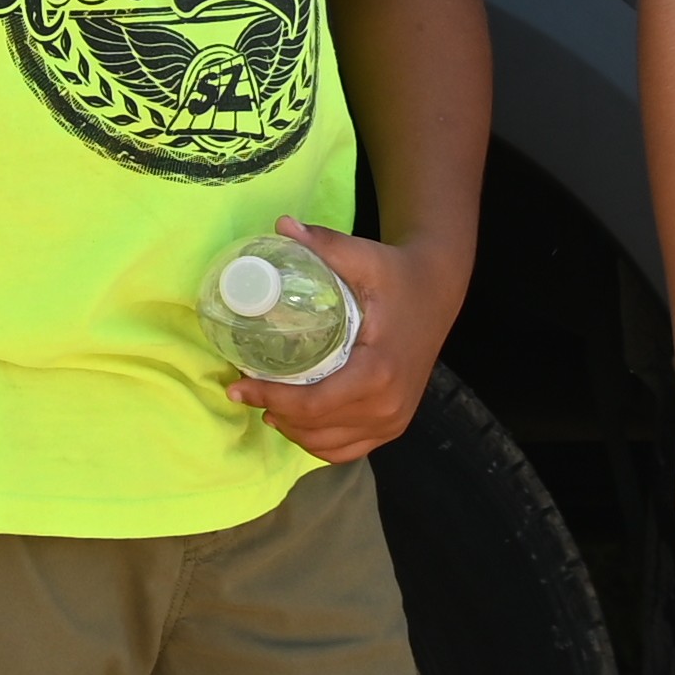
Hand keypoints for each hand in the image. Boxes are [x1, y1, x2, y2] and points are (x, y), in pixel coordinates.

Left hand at [227, 213, 453, 464]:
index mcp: (378, 372)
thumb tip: (281, 225)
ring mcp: (394, 419)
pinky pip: (349, 449)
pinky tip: (295, 421)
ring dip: (293, 430)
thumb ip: (324, 244)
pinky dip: (318, 442)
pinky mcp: (395, 423)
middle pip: (316, 428)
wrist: (438, 291)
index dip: (269, 398)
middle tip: (243, 389)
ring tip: (265, 403)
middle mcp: (388, 405)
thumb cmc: (396, 275)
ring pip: (329, 444)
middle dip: (274, 412)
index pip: (313, 404)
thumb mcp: (364, 256)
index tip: (236, 384)